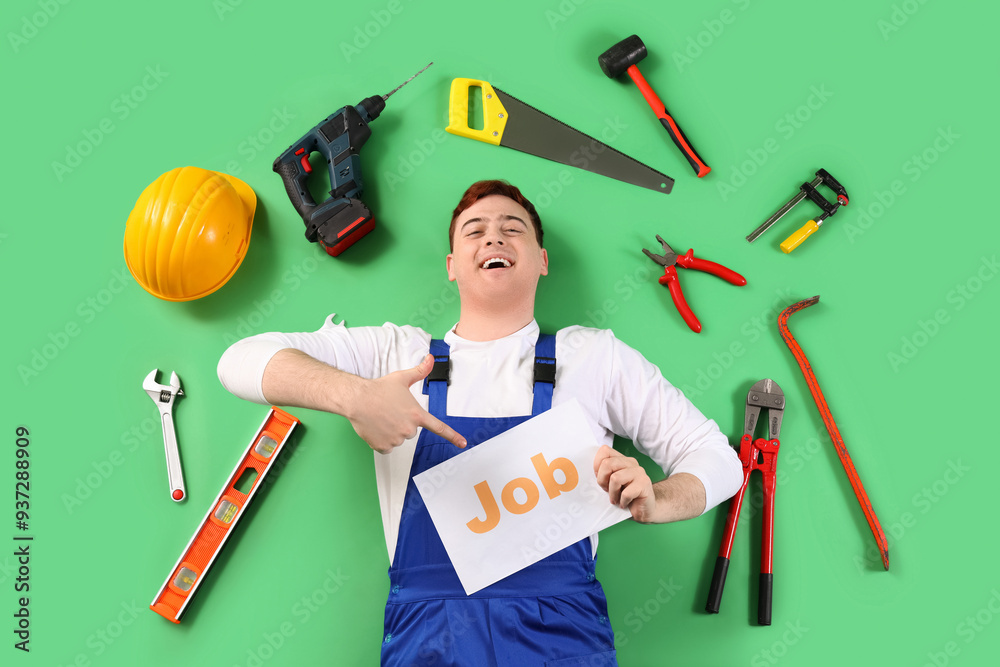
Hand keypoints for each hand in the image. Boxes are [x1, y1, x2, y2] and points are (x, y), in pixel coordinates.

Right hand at [348, 354, 466, 453]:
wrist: (357, 399)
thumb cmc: (379, 389)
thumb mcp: (402, 378)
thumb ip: (420, 371)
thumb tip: (431, 359)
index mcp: (416, 415)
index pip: (439, 427)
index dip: (452, 436)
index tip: (462, 443)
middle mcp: (408, 429)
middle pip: (411, 430)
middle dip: (402, 423)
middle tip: (390, 412)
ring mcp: (396, 439)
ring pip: (398, 439)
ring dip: (391, 431)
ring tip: (381, 418)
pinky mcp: (383, 447)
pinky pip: (386, 447)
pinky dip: (381, 440)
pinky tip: (376, 427)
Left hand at [593, 445, 656, 522]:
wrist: (645, 509)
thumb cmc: (626, 496)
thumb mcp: (611, 484)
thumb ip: (603, 475)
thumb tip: (587, 473)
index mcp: (622, 459)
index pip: (604, 451)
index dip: (597, 465)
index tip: (600, 478)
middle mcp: (631, 463)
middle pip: (607, 464)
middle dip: (602, 481)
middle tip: (607, 491)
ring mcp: (639, 472)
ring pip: (615, 478)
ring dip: (612, 493)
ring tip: (615, 499)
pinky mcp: (644, 484)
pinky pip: (626, 492)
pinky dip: (622, 501)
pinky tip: (624, 504)